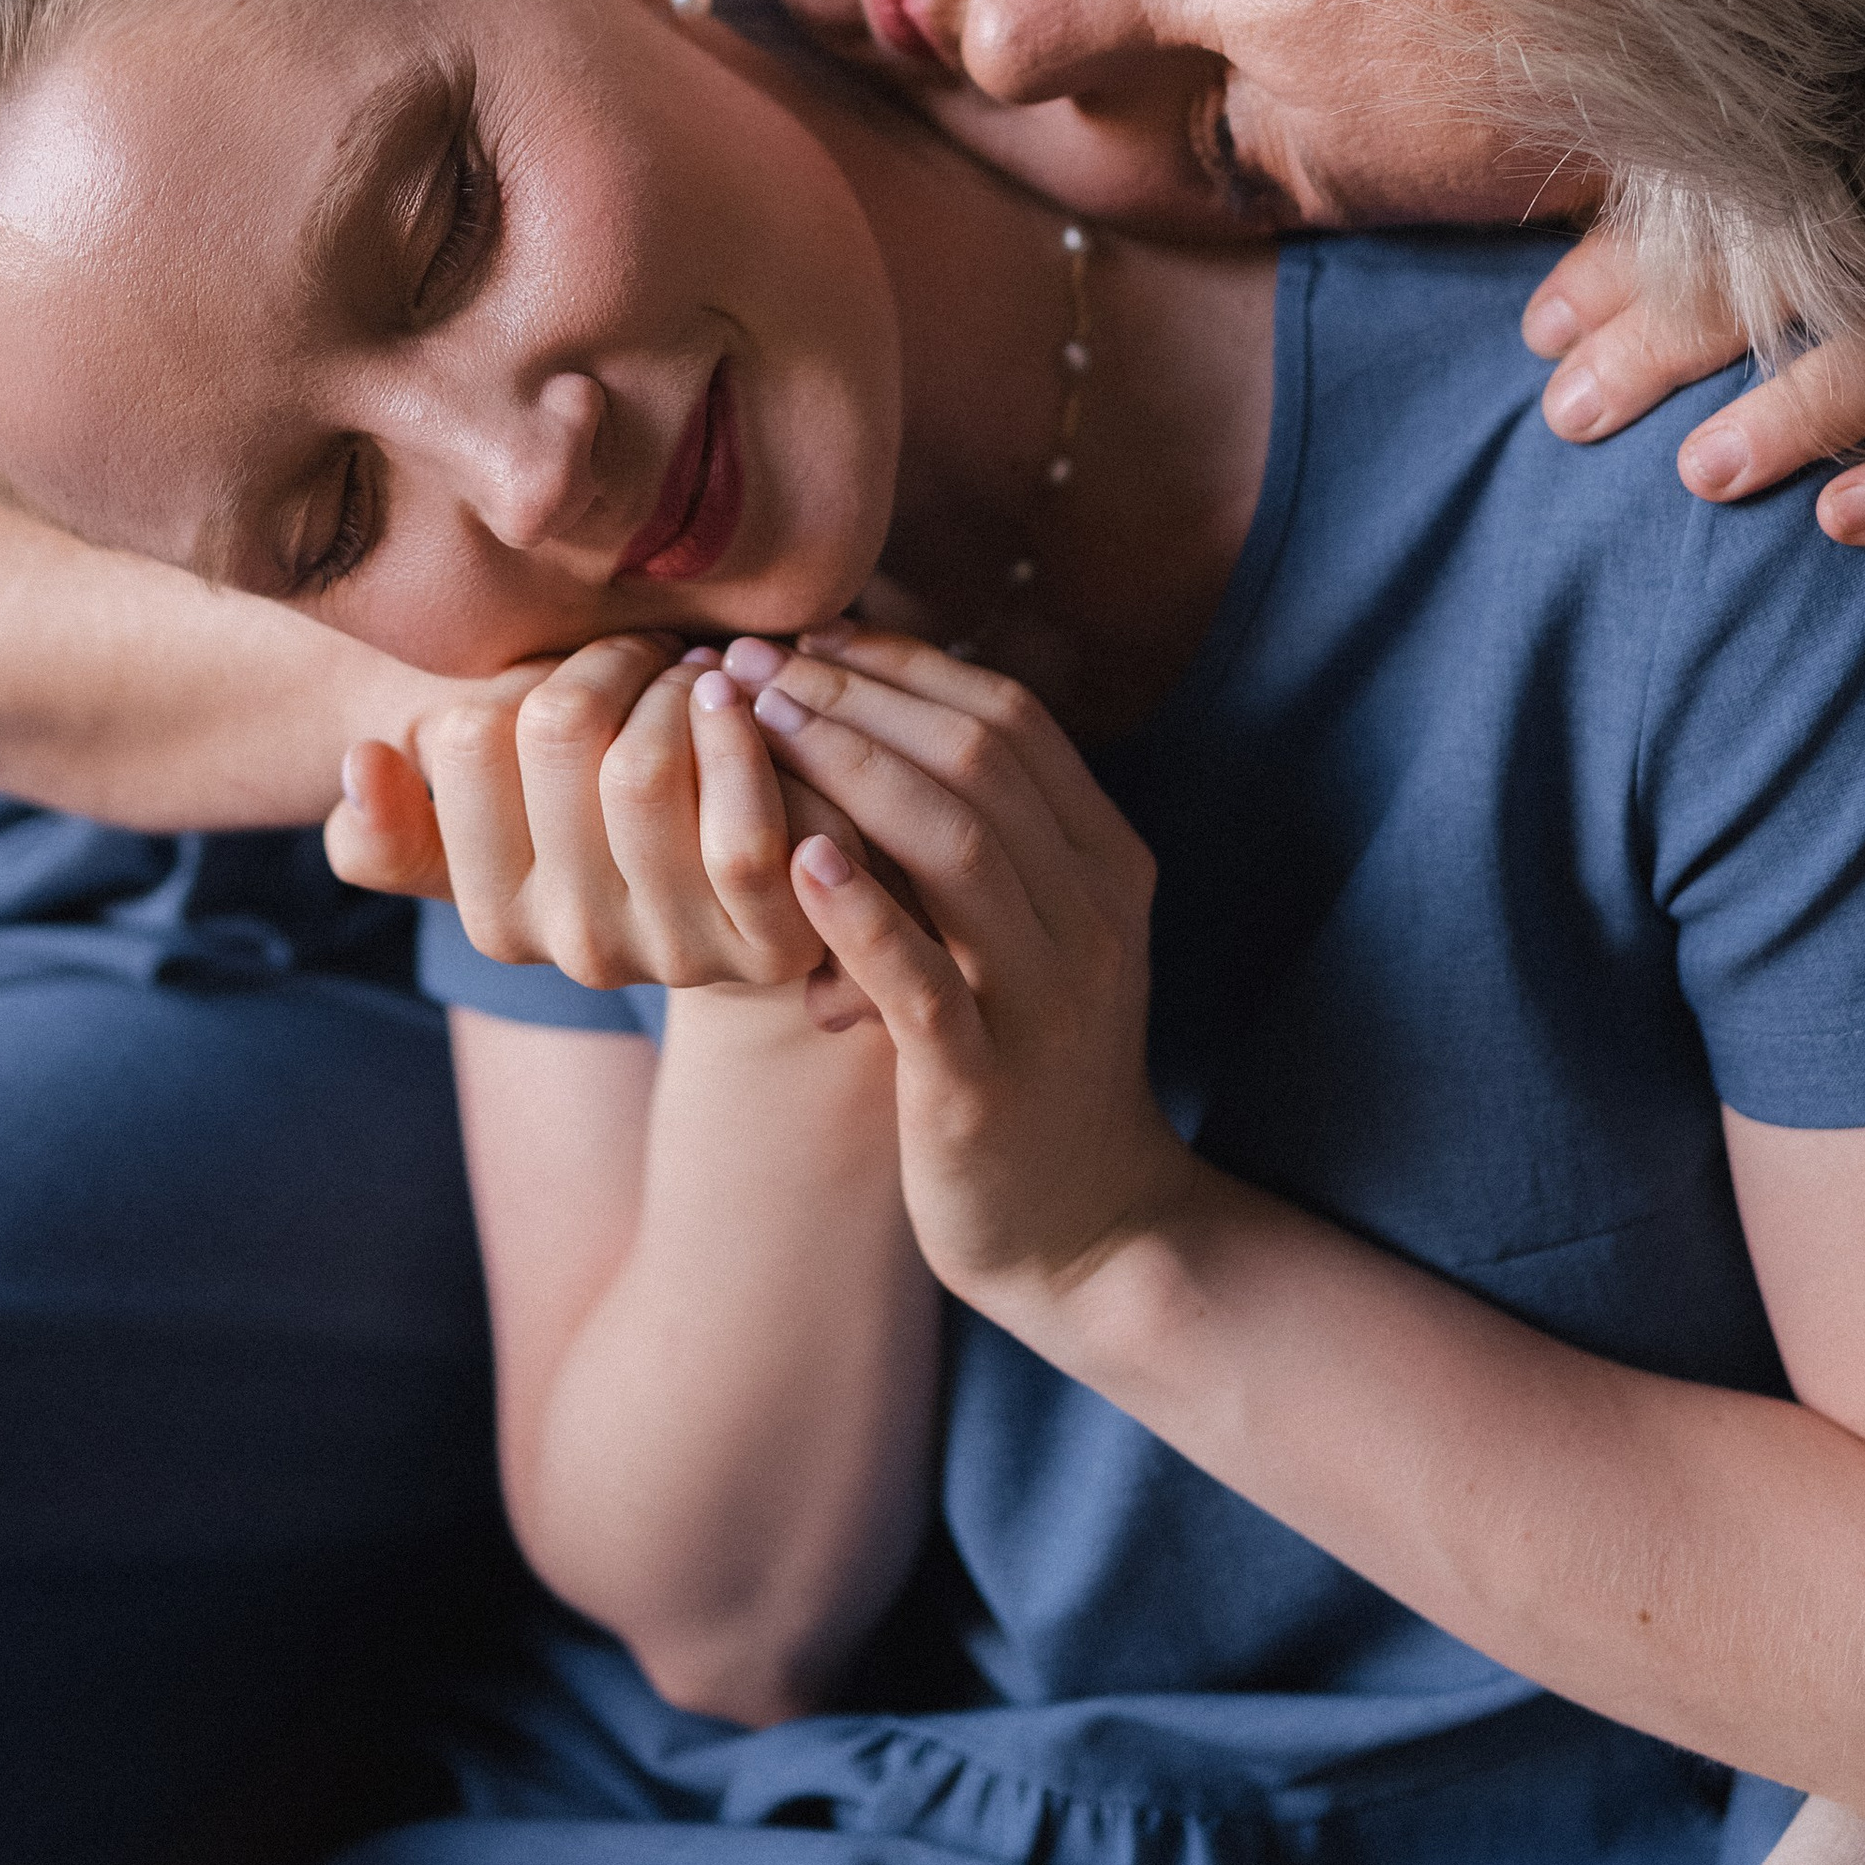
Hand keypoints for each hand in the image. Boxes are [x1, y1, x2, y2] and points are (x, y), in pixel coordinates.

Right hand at [323, 633, 863, 1000]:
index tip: (586, 669)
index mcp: (493, 914)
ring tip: (700, 676)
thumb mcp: (496, 831)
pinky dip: (739, 741)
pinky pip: (738, 834)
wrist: (762, 898)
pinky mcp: (763, 948)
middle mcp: (572, 946)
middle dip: (614, 662)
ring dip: (678, 689)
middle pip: (555, 733)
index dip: (536, 672)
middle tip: (657, 654)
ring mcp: (672, 953)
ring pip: (642, 772)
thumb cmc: (618, 831)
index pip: (466, 737)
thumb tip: (363, 763)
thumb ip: (395, 822)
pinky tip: (741, 704)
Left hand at [720, 628, 1196, 1310]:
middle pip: (982, 759)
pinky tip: (795, 858)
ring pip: (958, 845)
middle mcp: (1094, 914)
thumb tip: (867, 708)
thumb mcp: (1026, 931)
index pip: (1012, 716)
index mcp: (1107, 861)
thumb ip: (977, 833)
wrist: (1084, 1230)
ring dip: (848, 769)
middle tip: (757, 661)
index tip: (809, 634)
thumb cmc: (1030, 1058)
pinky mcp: (985, 1081)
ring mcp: (1047, 996)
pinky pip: (923, 977)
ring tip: (759, 727)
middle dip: (859, 695)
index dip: (905, 661)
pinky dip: (859, 909)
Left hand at [1521, 230, 1864, 626]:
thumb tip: (1543, 331)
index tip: (1541, 340)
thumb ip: (1658, 286)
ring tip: (1700, 474)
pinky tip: (1841, 519)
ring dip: (1791, 410)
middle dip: (1671, 335)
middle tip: (1575, 412)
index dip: (1623, 267)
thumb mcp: (1761, 314)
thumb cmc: (1854, 360)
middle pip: (1795, 263)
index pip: (1722, 207)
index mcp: (1860, 196)